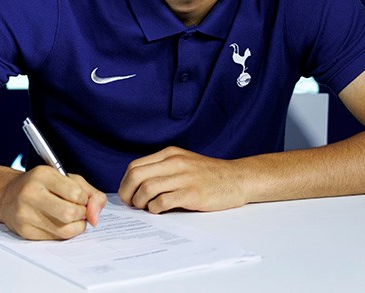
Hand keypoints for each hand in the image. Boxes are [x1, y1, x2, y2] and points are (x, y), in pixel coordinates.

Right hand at [0, 166, 106, 239]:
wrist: (7, 196)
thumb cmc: (41, 185)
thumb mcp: (66, 178)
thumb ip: (89, 193)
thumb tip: (95, 217)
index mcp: (42, 175)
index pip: (76, 193)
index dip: (84, 199)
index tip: (81, 198)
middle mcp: (31, 193)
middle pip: (70, 213)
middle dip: (82, 214)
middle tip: (79, 210)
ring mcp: (25, 214)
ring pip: (65, 230)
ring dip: (76, 226)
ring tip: (71, 217)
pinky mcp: (25, 231)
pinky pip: (55, 238)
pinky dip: (64, 232)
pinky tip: (58, 223)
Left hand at [118, 146, 247, 213]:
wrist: (238, 178)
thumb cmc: (210, 174)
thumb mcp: (184, 162)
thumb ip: (164, 169)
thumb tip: (137, 187)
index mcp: (170, 154)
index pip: (135, 166)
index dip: (125, 183)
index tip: (127, 194)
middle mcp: (175, 162)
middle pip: (136, 176)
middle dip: (127, 193)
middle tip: (131, 204)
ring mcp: (184, 178)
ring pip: (147, 189)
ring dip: (140, 203)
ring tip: (146, 208)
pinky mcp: (192, 193)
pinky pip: (163, 201)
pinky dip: (155, 208)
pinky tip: (159, 210)